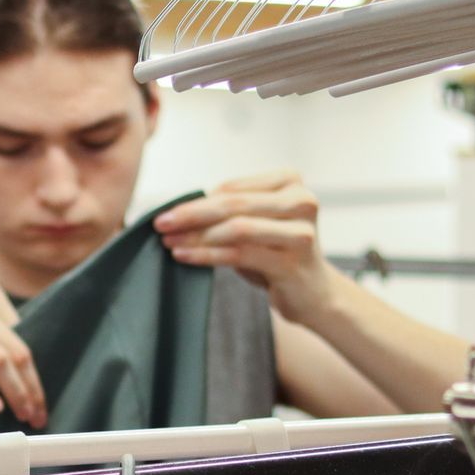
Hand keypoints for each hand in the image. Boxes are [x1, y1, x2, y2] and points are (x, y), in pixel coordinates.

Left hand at [154, 170, 339, 322]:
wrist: (313, 293)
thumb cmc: (277, 253)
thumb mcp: (256, 223)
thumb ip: (229, 210)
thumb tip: (179, 209)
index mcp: (290, 181)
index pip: (233, 188)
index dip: (197, 200)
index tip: (168, 211)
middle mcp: (301, 201)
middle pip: (233, 204)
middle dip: (191, 214)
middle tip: (161, 223)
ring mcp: (300, 232)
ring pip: (236, 229)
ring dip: (197, 236)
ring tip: (170, 242)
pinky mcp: (292, 262)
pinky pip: (239, 255)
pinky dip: (207, 255)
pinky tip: (185, 256)